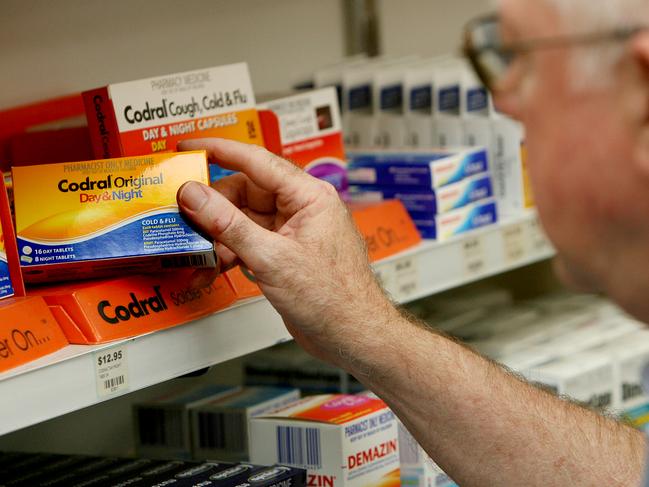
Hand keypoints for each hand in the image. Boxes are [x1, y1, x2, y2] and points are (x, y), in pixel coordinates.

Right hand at [176, 138, 395, 363]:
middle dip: (213, 210)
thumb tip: (196, 195)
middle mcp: (301, 209)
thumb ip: (229, 225)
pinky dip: (230, 253)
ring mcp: (292, 232)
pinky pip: (249, 242)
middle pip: (244, 193)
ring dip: (219, 237)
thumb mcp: (272, 258)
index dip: (219, 150)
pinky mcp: (284, 253)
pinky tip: (214, 269)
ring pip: (243, 220)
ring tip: (201, 256)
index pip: (257, 161)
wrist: (352, 335)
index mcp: (309, 196)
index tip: (189, 146)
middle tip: (185, 220)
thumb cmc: (334, 298)